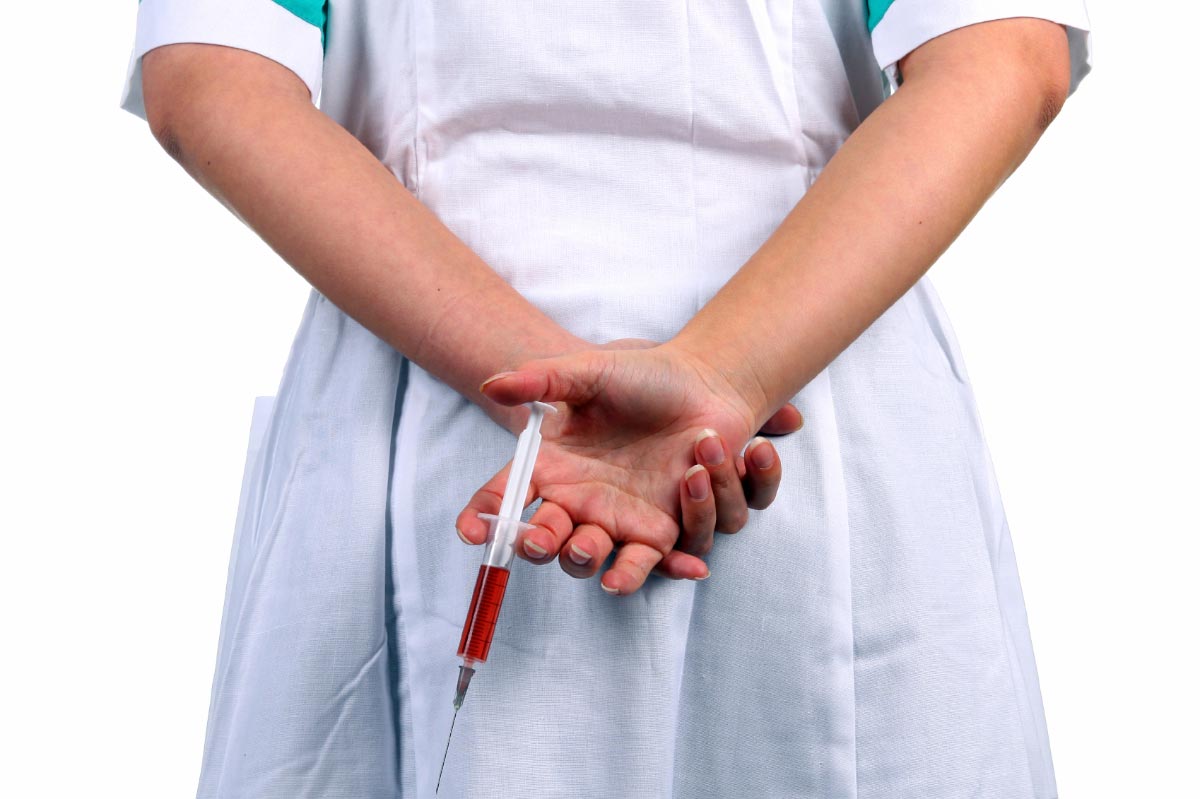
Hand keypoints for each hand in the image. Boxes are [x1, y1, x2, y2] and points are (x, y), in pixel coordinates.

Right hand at [455, 344, 790, 594]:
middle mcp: (577, 501)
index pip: (502, 498)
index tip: (471, 532)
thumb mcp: (589, 371)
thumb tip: (493, 385)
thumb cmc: (641, 377)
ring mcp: (617, 520)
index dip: (482, 517)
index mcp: (550, 466)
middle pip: (542, 539)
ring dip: (582, 559)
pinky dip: (649, 573)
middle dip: (535, 545)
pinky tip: (639, 575)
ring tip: (585, 545)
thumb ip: (542, 379)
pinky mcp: (661, 531)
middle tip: (541, 538)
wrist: (703, 386)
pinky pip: (650, 563)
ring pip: (588, 558)